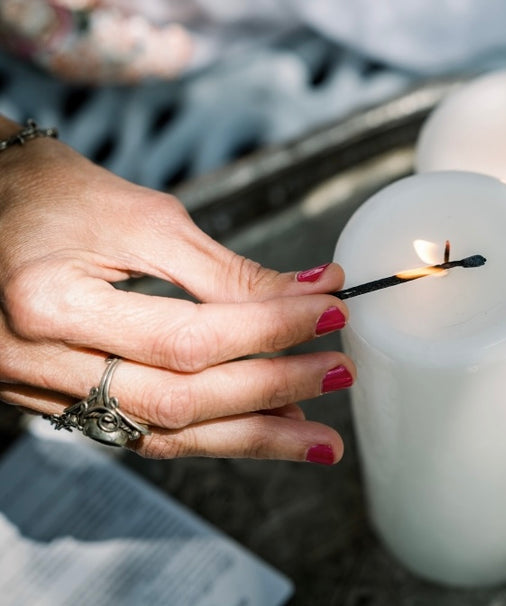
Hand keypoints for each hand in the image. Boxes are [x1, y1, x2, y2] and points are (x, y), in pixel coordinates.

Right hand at [0, 120, 352, 462]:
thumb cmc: (46, 193)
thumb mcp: (139, 217)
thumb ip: (222, 269)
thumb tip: (306, 292)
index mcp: (52, 304)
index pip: (188, 336)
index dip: (270, 328)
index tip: (329, 309)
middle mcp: (41, 363)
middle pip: (180, 400)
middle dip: (273, 390)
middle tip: (340, 374)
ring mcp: (45, 392)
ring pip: (164, 432)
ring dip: (250, 436)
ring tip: (317, 437)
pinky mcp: (59, 400)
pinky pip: (143, 429)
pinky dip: (208, 430)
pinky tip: (259, 427)